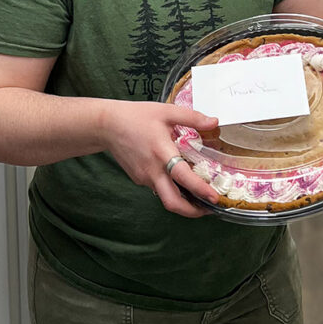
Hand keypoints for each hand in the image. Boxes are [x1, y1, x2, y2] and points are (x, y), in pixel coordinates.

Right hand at [99, 101, 219, 217]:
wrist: (108, 126)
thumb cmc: (136, 116)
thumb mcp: (167, 111)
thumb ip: (193, 117)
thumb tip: (215, 122)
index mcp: (162, 152)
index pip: (183, 177)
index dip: (200, 189)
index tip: (214, 197)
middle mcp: (153, 170)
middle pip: (172, 202)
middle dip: (192, 212)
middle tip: (209, 208)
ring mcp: (144, 177)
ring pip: (165, 198)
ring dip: (183, 202)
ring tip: (199, 198)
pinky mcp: (139, 179)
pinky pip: (157, 188)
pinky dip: (171, 190)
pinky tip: (179, 182)